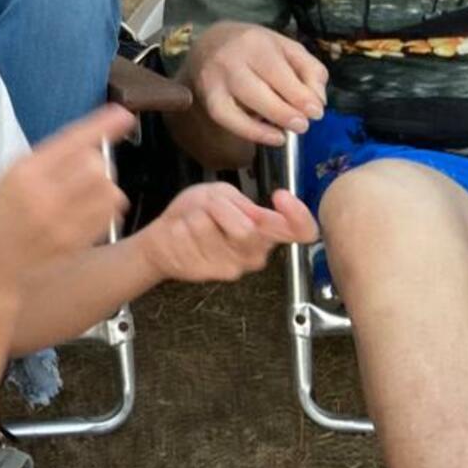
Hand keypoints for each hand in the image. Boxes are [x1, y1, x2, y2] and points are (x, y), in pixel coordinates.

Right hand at [0, 105, 133, 291]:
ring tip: (86, 195)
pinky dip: (106, 209)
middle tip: (84, 175)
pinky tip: (88, 213)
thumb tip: (88, 141)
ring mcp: (61, 222)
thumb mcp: (8, 178)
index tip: (123, 114)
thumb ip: (45, 159)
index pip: (71, 141)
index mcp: (23, 172)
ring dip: (105, 187)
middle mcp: (42, 195)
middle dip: (97, 164)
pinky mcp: (75, 243)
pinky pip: (108, 216)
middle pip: (95, 164)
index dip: (102, 126)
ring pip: (109, 190)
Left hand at [137, 183, 317, 282]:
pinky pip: (189, 233)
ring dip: (196, 215)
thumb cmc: (197, 215)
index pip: (302, 231)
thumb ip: (241, 204)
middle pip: (246, 229)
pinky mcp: (207, 271)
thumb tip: (258, 216)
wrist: (165, 238)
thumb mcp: (221, 195)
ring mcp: (233, 267)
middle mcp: (256, 254)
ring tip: (194, 223)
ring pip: (210, 226)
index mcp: (267, 232)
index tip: (281, 196)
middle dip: (219, 208)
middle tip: (209, 207)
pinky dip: (181, 225)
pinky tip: (183, 234)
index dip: (299, 216)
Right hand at [183, 22, 326, 146]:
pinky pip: (226, 118)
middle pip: (258, 90)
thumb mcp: (286, 47)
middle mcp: (230, 60)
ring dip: (265, 127)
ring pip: (238, 107)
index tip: (316, 112)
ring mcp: (214, 80)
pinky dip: (249, 132)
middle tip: (303, 126)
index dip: (300, 95)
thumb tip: (317, 100)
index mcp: (255, 42)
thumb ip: (309, 69)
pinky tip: (270, 137)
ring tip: (285, 135)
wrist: (209, 41)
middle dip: (283, 112)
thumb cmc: (254, 47)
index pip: (278, 72)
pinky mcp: (207, 97)